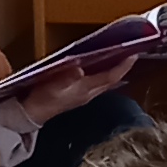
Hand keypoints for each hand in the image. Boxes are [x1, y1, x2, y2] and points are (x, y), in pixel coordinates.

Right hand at [26, 46, 146, 121]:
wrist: (32, 114)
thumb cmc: (42, 99)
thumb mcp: (52, 86)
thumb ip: (66, 77)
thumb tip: (79, 68)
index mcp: (85, 89)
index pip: (110, 77)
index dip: (123, 66)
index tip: (133, 54)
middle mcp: (89, 93)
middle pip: (112, 80)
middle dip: (122, 67)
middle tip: (130, 53)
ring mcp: (84, 95)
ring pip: (105, 83)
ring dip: (114, 71)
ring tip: (119, 58)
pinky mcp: (78, 96)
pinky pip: (97, 84)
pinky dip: (102, 75)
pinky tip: (99, 68)